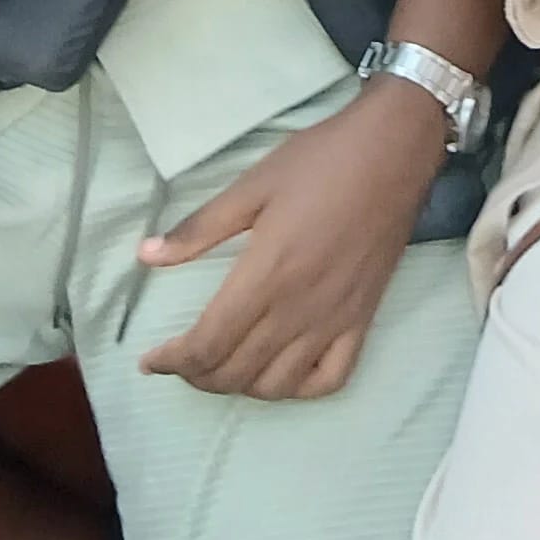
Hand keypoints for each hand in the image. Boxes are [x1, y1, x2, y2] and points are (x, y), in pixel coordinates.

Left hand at [136, 82, 447, 397]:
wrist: (394, 150)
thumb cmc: (320, 161)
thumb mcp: (252, 185)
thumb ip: (198, 228)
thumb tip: (145, 256)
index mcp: (266, 274)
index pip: (208, 344)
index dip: (172, 361)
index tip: (151, 359)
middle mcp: (298, 308)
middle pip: (235, 372)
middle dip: (197, 376)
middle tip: (182, 359)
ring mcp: (335, 319)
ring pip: (277, 385)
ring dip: (241, 386)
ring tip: (224, 365)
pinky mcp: (363, 319)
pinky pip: (330, 379)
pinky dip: (299, 389)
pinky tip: (282, 372)